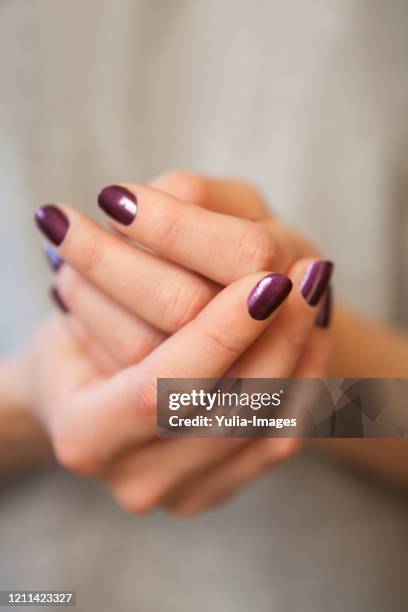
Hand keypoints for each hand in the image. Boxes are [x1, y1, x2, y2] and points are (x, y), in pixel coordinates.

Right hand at [30, 173, 332, 513]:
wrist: (100, 373)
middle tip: (311, 270)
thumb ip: (123, 243)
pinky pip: (278, 438)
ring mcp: (182, 490)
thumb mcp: (89, 272)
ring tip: (316, 288)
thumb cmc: (91, 316)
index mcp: (84, 431)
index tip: (267, 275)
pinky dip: (305, 381)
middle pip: (223, 410)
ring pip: (259, 425)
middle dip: (274, 338)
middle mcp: (135, 478)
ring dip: (298, 352)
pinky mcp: (220, 484)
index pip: (159, 389)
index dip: (215, 334)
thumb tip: (140, 205)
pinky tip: (315, 329)